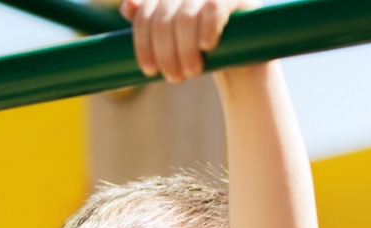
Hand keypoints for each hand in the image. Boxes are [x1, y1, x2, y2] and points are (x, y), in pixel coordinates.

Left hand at [119, 0, 257, 83]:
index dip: (143, 45)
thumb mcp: (172, 39)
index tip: (149, 71)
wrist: (243, 56)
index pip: (145, 15)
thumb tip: (127, 6)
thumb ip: (148, 21)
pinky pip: (214, 9)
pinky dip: (207, 30)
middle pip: (162, 20)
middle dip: (165, 54)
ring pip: (185, 18)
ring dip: (184, 51)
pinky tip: (206, 47)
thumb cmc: (201, 50)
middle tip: (173, 78)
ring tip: (191, 73)